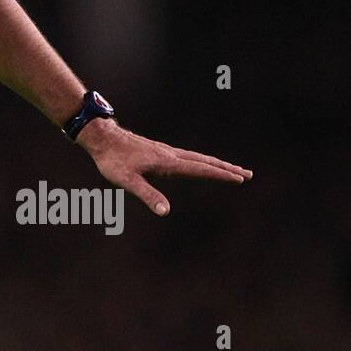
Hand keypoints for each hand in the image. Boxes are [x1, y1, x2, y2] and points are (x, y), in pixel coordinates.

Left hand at [79, 119, 252, 216]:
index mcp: (168, 162)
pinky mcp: (158, 151)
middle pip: (205, 161)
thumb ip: (147, 195)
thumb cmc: (113, 160)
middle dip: (226, 168)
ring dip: (215, 163)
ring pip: (196, 157)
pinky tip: (197, 164)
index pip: (201, 169)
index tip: (241, 178)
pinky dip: (200, 160)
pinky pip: (186, 156)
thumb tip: (165, 212)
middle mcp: (170, 155)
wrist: (101, 138)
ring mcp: (165, 151)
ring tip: (230, 168)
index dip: (221, 174)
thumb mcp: (127, 181)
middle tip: (248, 174)